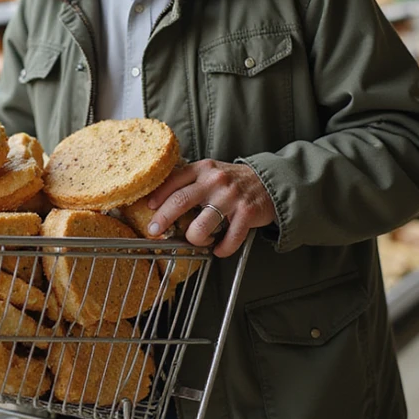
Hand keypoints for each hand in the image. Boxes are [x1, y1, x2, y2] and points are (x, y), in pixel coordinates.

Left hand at [145, 160, 275, 257]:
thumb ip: (190, 181)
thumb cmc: (232, 181)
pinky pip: (230, 238)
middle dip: (164, 218)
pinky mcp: (247, 213)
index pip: (174, 180)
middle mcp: (215, 180)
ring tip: (197, 241)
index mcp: (203, 169)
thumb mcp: (210, 172)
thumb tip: (159, 201)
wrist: (269, 182)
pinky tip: (219, 249)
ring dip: (195, 238)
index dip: (158, 195)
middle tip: (155, 231)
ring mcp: (231, 197)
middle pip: (181, 201)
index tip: (149, 208)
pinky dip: (222, 249)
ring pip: (202, 225)